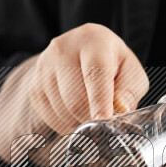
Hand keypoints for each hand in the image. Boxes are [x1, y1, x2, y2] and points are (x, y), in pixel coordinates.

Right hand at [27, 23, 149, 132]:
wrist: (80, 54)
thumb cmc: (112, 65)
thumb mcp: (130, 72)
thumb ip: (129, 91)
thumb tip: (119, 110)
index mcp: (93, 42)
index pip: (94, 74)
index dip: (100, 101)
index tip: (105, 120)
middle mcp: (64, 50)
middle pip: (75, 99)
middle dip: (92, 118)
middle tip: (105, 124)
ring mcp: (44, 67)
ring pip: (62, 111)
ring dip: (80, 123)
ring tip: (92, 114)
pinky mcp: (34, 85)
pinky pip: (50, 117)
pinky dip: (67, 125)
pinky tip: (76, 115)